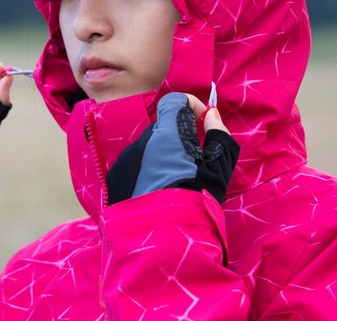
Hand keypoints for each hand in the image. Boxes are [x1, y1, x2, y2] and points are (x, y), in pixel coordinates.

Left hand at [105, 92, 238, 205]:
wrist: (162, 235)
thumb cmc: (197, 197)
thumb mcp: (220, 166)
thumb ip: (219, 134)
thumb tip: (210, 115)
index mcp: (169, 131)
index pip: (175, 101)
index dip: (191, 107)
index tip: (203, 124)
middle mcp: (143, 140)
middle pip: (163, 128)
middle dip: (178, 138)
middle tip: (193, 163)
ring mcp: (127, 158)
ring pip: (148, 148)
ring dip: (162, 157)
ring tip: (174, 184)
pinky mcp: (116, 177)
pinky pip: (135, 166)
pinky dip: (147, 173)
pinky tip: (157, 194)